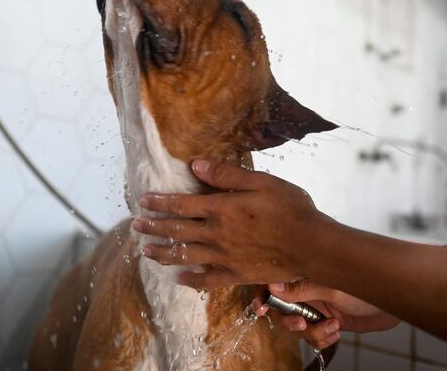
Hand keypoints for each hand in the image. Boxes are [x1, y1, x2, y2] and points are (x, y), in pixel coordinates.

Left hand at [131, 159, 330, 287]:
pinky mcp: (236, 275)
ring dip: (163, 253)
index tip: (143, 201)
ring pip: (186, 256)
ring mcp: (224, 257)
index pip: (181, 204)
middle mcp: (216, 234)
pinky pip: (207, 280)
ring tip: (146, 251)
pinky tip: (180, 280)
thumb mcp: (261, 181)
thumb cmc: (290, 208)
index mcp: (221, 208)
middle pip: (177, 231)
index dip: (160, 202)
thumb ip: (226, 175)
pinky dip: (191, 281)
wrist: (311, 246)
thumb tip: (196, 165)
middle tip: (135, 226)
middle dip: (154, 227)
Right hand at [256, 280, 398, 348]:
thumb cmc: (369, 285)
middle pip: (281, 309)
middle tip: (301, 323)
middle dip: (288, 320)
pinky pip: (313, 337)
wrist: (396, 302)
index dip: (263, 294)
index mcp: (305, 273)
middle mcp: (307, 290)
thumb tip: (272, 286)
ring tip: (332, 326)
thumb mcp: (333, 286)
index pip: (274, 282)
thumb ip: (302, 288)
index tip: (260, 308)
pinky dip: (323, 338)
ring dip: (312, 332)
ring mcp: (317, 307)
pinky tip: (337, 331)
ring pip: (297, 326)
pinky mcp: (327, 322)